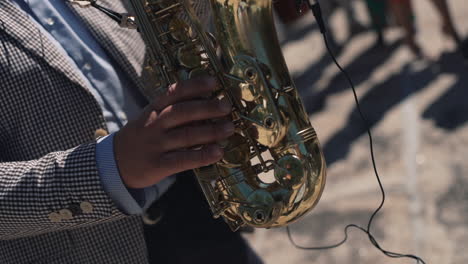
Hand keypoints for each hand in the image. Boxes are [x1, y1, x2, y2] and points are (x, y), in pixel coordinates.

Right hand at [114, 77, 233, 188]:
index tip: (213, 82)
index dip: (194, 86)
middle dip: (206, 108)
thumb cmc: (141, 137)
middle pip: (182, 112)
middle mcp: (153, 125)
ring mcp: (155, 145)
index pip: (174, 93)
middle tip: (226, 106)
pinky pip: (183, 160)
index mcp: (153, 109)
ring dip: (210, 131)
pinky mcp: (158, 165)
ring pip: (186, 136)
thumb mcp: (151, 118)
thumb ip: (173, 111)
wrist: (114, 163)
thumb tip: (207, 103)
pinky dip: (202, 156)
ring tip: (229, 128)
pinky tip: (218, 152)